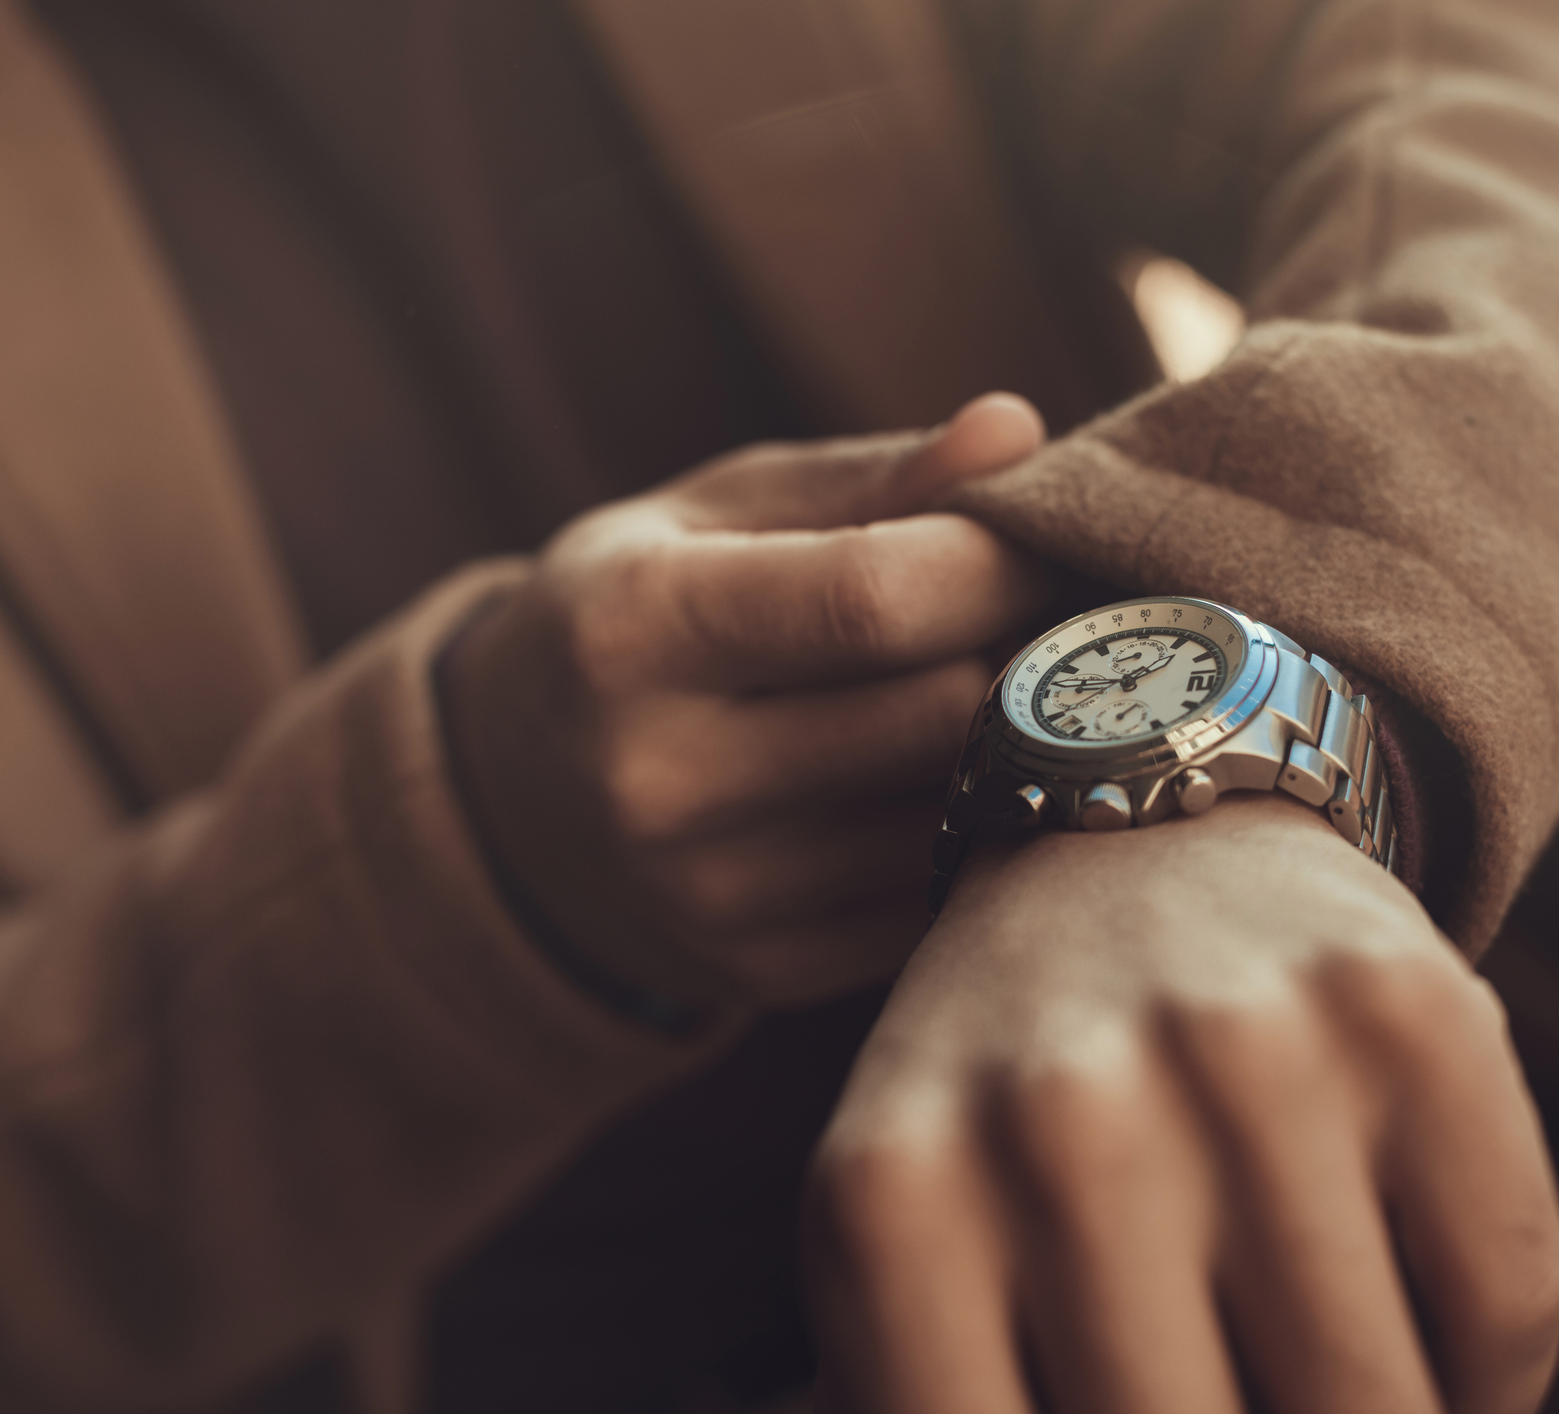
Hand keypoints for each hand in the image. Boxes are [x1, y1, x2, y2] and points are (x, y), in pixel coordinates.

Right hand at [441, 394, 1047, 1011]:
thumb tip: (1016, 429)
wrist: (512, 801)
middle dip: (1021, 652)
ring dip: (1017, 749)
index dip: (996, 562)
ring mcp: (708, 894)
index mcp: (632, 628)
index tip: (1045, 537)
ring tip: (1013, 690)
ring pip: (953, 815)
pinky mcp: (762, 971)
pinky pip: (935, 898)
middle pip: (934, 715)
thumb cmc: (638, 613)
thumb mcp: (713, 515)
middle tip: (1047, 613)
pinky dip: (972, 832)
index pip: (873, 599)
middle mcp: (656, 776)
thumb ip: (870, 479)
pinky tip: (959, 781)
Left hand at [805, 795, 1558, 1413]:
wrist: (1140, 824)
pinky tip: (1413, 1323)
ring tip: (1306, 1366)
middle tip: (1225, 1383)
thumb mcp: (896, 1229)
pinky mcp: (1408, 1011)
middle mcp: (1065, 1120)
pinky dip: (1484, 1374)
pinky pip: (1509, 1316)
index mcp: (894, 1203)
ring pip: (1383, 1412)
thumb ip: (915, 1386)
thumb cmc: (1008, 1087)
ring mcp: (1248, 1055)